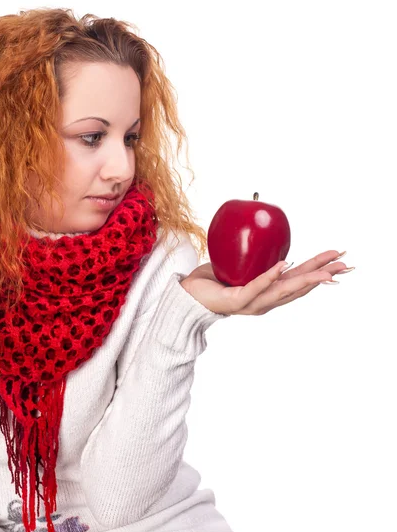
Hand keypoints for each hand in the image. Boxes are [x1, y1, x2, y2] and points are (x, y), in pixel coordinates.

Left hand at [180, 250, 352, 315]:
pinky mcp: (237, 301)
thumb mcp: (239, 266)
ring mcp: (252, 303)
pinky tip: (283, 266)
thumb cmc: (212, 280)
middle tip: (344, 265)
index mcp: (268, 292)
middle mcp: (265, 301)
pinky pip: (256, 287)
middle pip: (299, 287)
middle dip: (322, 274)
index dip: (319, 269)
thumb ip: (253, 255)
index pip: (298, 279)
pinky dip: (270, 277)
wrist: (187, 296)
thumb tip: (261, 228)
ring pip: (283, 290)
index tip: (339, 259)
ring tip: (324, 271)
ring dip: (306, 278)